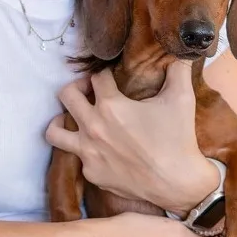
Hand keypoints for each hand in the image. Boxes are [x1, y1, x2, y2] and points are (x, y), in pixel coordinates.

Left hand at [45, 63, 218, 213]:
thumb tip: (181, 53)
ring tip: (73, 117)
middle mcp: (93, 127)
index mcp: (110, 106)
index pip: (97, 77)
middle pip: (66, 95)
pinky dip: (86, 150)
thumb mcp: (181, 98)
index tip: (112, 77)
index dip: (106, 74)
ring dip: (60, 120)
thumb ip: (178, 70)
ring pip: (54, 131)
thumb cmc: (179, 138)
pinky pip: (78, 157)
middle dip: (77, 87)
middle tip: (90, 91)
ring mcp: (88, 153)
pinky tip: (99, 148)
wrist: (178, 183)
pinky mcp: (91, 173)